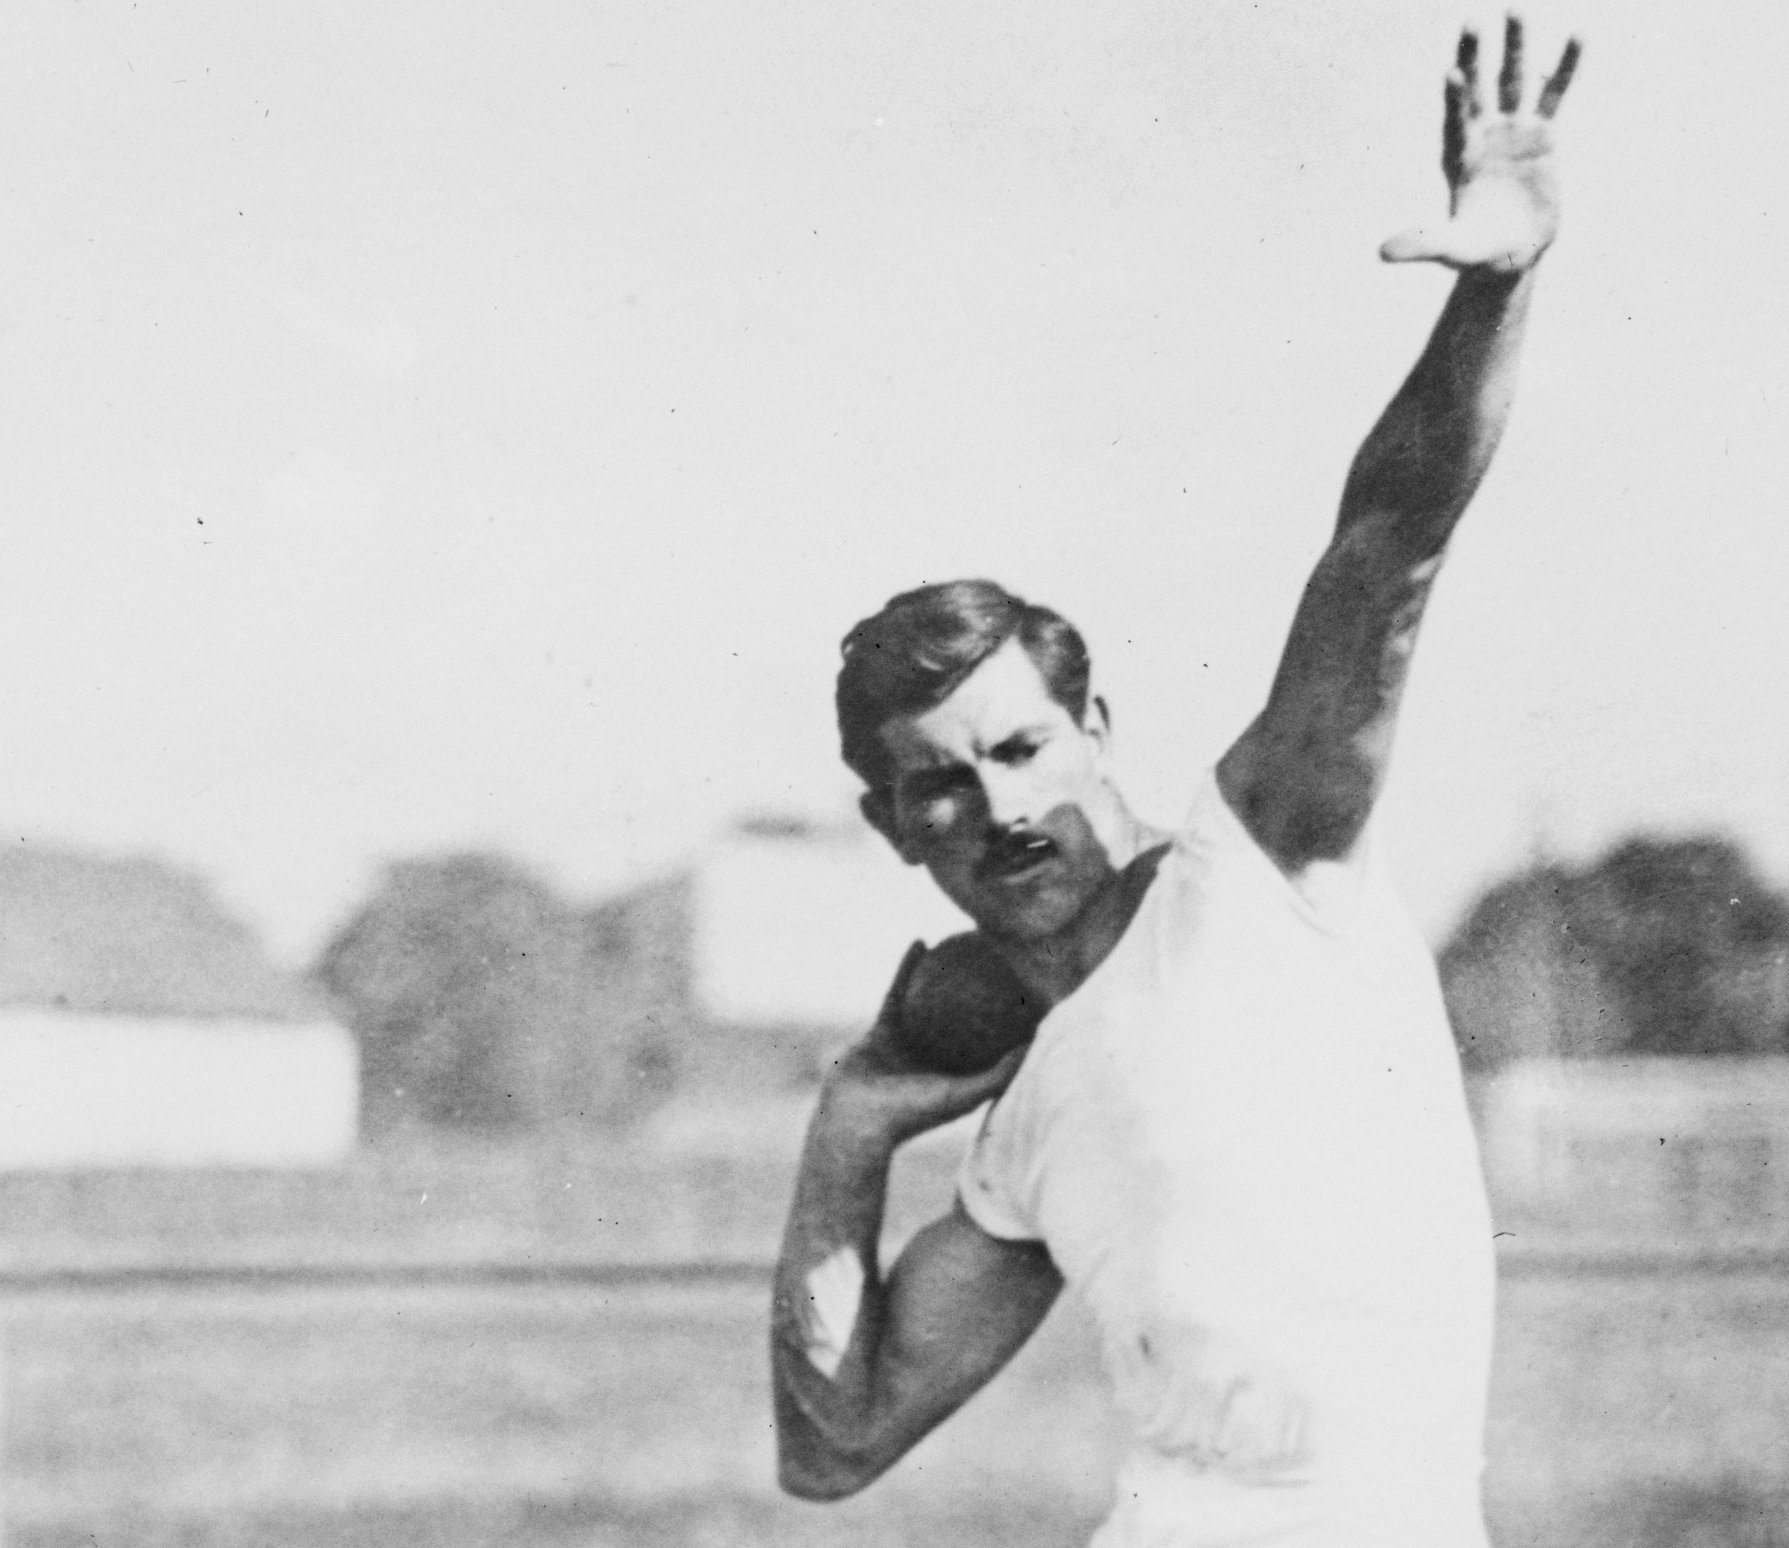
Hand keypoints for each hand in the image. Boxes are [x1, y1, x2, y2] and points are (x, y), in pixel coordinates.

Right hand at [824, 942, 1026, 1147]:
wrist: (854, 1120)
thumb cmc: (911, 1115)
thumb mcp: (962, 1096)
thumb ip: (997, 1075)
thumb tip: (1033, 1045)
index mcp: (956, 1077)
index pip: (990, 1045)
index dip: (1009, 1020)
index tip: (1028, 991)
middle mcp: (934, 1060)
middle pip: (964, 1019)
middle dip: (980, 993)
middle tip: (1001, 961)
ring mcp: (907, 1045)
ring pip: (929, 1001)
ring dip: (942, 972)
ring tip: (960, 942)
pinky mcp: (882, 1029)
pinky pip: (898, 990)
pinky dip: (907, 966)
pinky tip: (922, 942)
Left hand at [1381, 16, 1581, 274]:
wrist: (1512, 253)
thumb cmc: (1477, 252)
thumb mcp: (1450, 250)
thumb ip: (1421, 245)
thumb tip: (1381, 253)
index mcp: (1458, 158)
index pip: (1454, 122)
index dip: (1454, 99)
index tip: (1452, 72)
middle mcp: (1482, 136)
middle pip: (1479, 90)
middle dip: (1476, 57)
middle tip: (1471, 20)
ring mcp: (1512, 130)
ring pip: (1514, 81)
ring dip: (1515, 47)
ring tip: (1515, 8)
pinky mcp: (1542, 133)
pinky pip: (1555, 93)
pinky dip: (1564, 67)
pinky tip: (1577, 35)